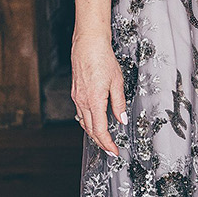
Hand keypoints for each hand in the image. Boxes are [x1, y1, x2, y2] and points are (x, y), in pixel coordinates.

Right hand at [71, 33, 125, 156]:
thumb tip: (121, 119)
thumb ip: (119, 103)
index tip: (113, 152)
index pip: (100, 130)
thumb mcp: (117, 82)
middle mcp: (82, 101)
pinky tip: (95, 121)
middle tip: (110, 150)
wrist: (88, 45)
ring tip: (104, 140)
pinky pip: (81, 112)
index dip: (107, 143)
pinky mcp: (75, 93)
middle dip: (100, 142)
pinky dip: (88, 121)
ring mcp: (77, 97)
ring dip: (94, 133)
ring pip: (84, 122)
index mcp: (94, 101)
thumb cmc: (103, 59)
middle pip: (90, 130)